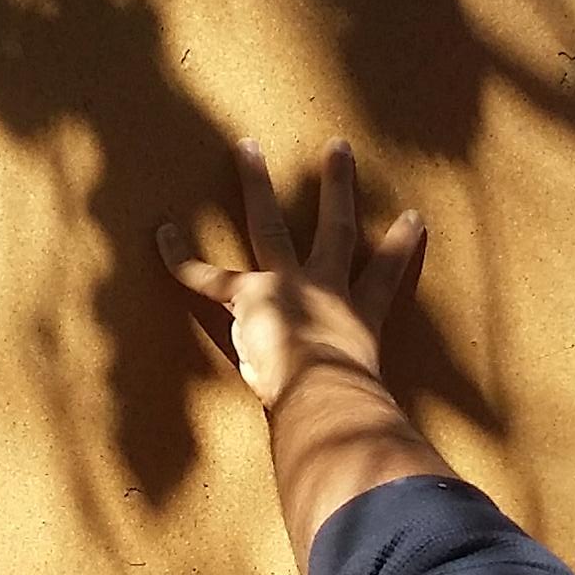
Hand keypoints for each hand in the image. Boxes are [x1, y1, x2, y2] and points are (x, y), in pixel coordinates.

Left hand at [157, 138, 425, 409]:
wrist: (325, 392)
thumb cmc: (350, 402)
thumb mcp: (364, 395)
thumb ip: (353, 398)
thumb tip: (346, 428)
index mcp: (357, 315)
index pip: (383, 275)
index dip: (400, 246)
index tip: (412, 216)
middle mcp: (326, 288)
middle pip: (335, 227)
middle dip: (336, 186)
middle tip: (337, 147)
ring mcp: (287, 285)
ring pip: (269, 224)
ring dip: (256, 184)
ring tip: (247, 146)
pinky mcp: (249, 295)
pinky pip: (206, 274)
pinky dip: (180, 256)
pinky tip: (162, 231)